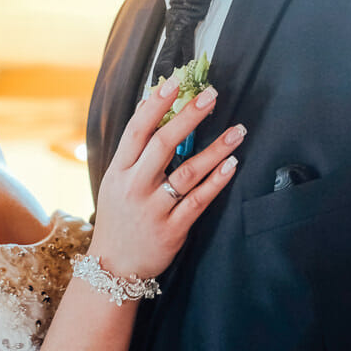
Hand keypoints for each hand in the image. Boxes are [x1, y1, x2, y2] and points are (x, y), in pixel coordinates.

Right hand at [87, 76, 244, 279]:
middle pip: (163, 144)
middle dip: (189, 116)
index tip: (173, 83)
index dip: (154, 105)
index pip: (136, 130)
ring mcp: (154, 208)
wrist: (113, 267)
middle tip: (212, 95)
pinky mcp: (173, 228)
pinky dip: (216, 181)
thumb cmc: (119, 218)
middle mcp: (135, 186)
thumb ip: (134, 155)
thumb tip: (154, 114)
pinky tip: (231, 165)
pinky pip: (198, 200)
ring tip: (238, 131)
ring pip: (187, 171)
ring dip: (215, 149)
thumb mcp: (115, 183)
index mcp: (119, 171)